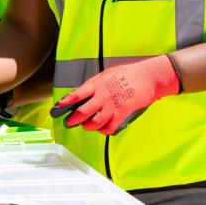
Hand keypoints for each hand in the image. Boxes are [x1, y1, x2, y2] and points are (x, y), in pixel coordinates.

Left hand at [50, 54, 181, 134]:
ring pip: (95, 122)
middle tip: (70, 123)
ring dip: (89, 126)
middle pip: (84, 111)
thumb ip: (93, 86)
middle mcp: (102, 95)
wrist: (147, 77)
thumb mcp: (105, 75)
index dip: (66, 102)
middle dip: (74, 119)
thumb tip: (80, 95)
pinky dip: (104, 129)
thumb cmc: (126, 75)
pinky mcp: (123, 112)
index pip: (77, 94)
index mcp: (96, 84)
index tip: (57, 108)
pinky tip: (103, 127)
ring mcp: (113, 104)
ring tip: (86, 126)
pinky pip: (110, 126)